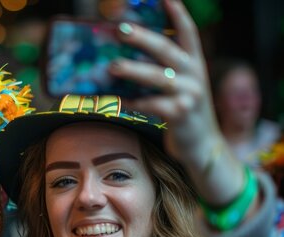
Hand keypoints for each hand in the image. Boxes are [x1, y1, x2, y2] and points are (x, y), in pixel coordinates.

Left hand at [108, 0, 244, 206]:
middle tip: (120, 29)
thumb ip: (163, 69)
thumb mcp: (181, 85)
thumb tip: (124, 56)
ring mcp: (189, 94)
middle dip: (143, 38)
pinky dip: (133, 102)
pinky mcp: (180, 114)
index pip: (188, 32)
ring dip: (133, 70)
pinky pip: (152, 105)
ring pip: (158, 77)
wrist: (202, 145)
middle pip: (167, 50)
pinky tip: (118, 100)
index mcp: (195, 62)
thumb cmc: (183, 110)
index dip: (178, 14)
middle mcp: (195, 74)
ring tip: (112, 66)